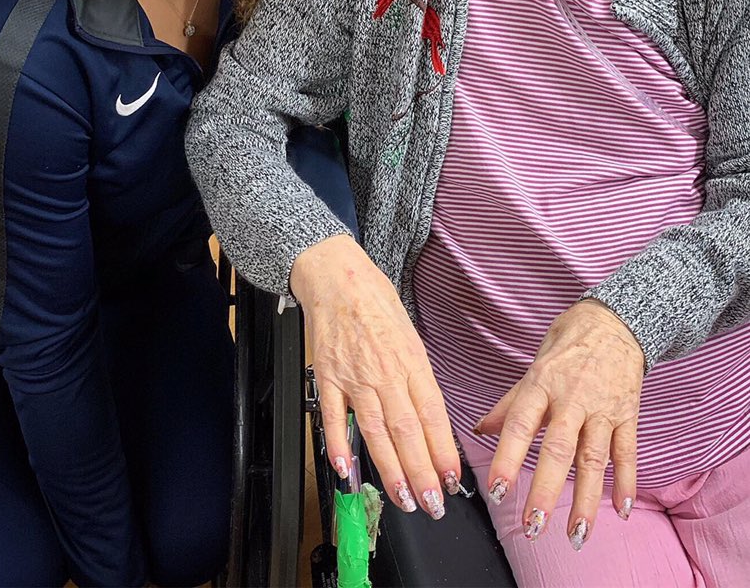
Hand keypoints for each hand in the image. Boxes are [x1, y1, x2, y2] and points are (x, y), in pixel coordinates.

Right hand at [291, 235, 460, 518]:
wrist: (338, 277)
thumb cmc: (376, 302)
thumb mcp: (411, 335)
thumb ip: (418, 377)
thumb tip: (430, 419)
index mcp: (412, 361)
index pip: (433, 414)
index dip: (444, 451)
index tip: (452, 479)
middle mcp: (386, 372)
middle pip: (408, 430)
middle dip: (423, 472)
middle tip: (433, 504)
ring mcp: (355, 376)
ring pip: (376, 430)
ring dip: (390, 470)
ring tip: (403, 498)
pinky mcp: (328, 376)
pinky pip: (333, 417)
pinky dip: (339, 445)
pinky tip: (347, 471)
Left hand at [477, 300, 643, 549]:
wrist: (615, 321)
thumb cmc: (568, 344)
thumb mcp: (534, 365)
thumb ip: (510, 402)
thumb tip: (480, 429)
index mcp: (541, 383)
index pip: (519, 424)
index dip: (506, 457)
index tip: (496, 490)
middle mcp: (572, 398)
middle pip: (557, 449)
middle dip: (545, 490)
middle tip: (532, 525)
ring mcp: (602, 408)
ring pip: (593, 459)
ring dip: (585, 499)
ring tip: (577, 535)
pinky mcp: (627, 415)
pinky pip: (627, 452)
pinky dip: (626, 482)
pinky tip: (621, 510)